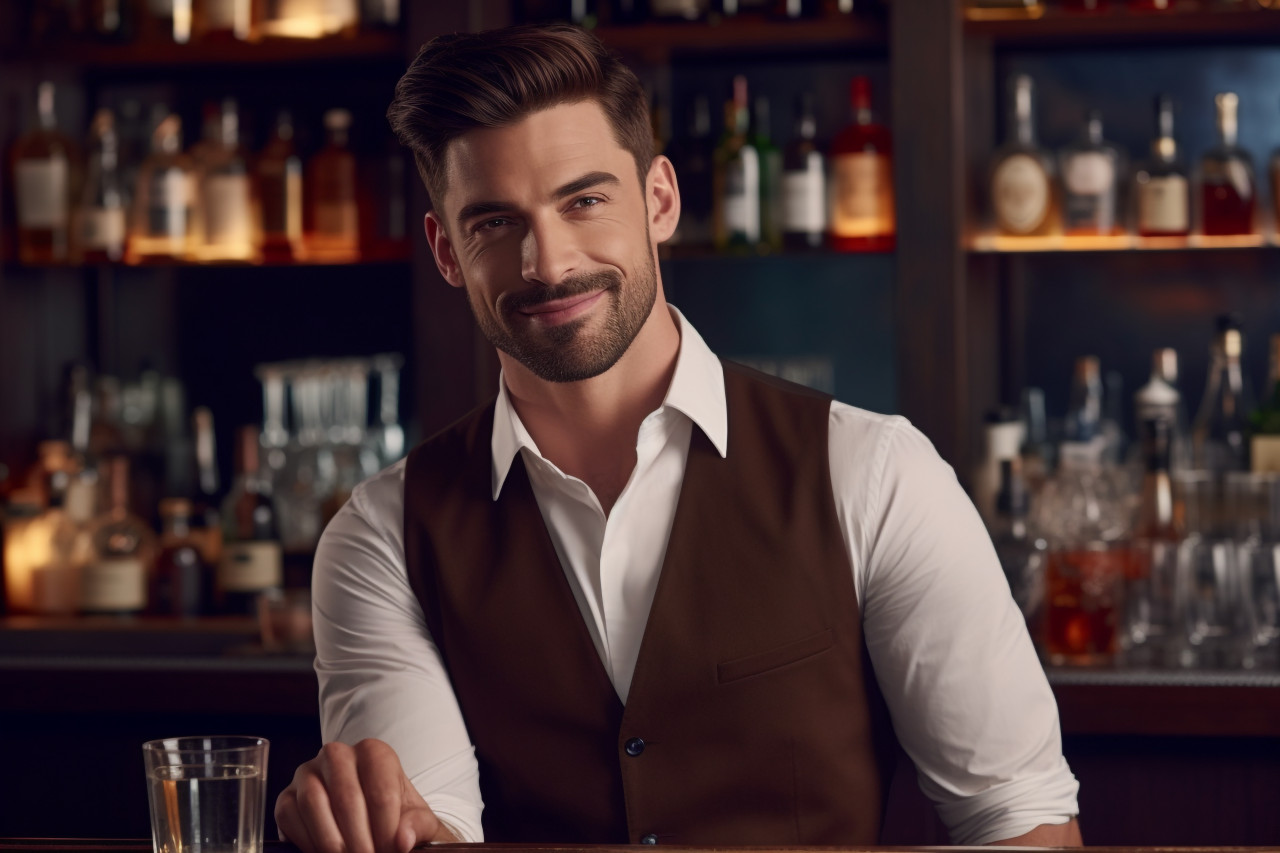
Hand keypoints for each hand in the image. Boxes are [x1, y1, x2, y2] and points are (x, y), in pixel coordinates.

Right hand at [275, 739, 458, 852]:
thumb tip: (403, 840)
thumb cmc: (396, 818)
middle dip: (359, 840)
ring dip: (332, 841)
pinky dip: (307, 840)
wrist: (372, 823)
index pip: (381, 791)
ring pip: (314, 803)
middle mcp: (338, 755)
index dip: (387, 829)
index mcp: (374, 753)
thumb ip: (416, 826)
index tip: (392, 851)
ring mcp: (308, 772)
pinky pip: (289, 815)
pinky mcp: (287, 796)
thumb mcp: (416, 821)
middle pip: (346, 798)